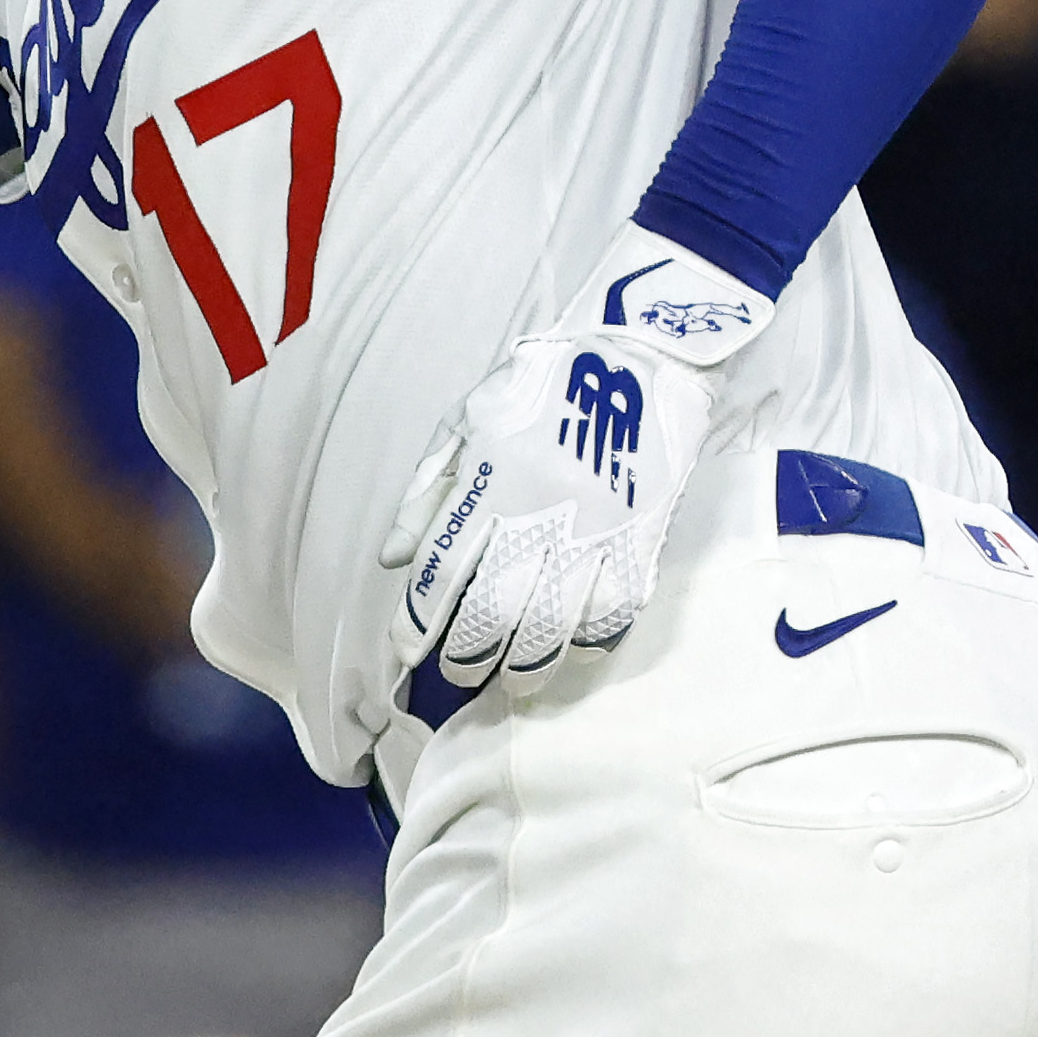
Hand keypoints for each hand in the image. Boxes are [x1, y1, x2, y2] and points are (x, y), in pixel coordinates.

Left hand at [384, 226, 770, 707]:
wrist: (641, 353)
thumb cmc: (545, 382)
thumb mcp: (469, 417)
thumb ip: (429, 490)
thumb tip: (396, 558)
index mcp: (490, 479)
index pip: (442, 570)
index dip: (419, 622)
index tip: (407, 651)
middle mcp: (538, 512)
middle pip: (493, 611)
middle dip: (468, 656)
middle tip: (458, 673)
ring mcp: (594, 530)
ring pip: (553, 624)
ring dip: (526, 666)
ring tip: (511, 682)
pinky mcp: (640, 537)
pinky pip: (614, 611)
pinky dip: (591, 642)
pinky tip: (573, 653)